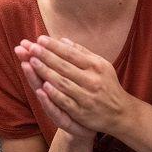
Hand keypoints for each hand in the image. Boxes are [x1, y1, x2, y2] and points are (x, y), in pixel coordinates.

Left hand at [16, 35, 133, 136]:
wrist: (120, 112)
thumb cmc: (106, 84)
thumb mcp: (101, 65)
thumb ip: (82, 52)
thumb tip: (63, 40)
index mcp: (96, 66)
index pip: (71, 54)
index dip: (54, 46)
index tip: (40, 39)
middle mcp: (92, 80)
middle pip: (64, 66)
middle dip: (46, 56)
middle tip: (31, 47)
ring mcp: (87, 97)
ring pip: (63, 83)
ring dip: (46, 72)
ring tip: (31, 61)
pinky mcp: (82, 112)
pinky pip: (66, 102)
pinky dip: (54, 94)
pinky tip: (42, 86)